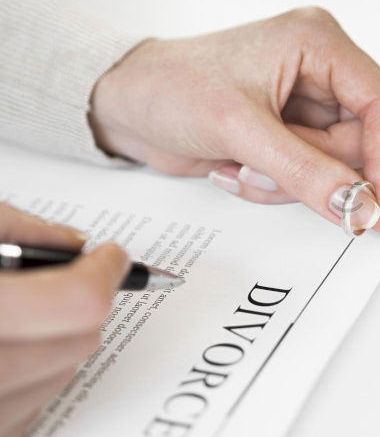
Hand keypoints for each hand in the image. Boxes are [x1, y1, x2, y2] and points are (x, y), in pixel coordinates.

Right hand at [0, 204, 128, 436]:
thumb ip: (12, 228)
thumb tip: (74, 243)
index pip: (78, 303)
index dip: (104, 272)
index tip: (110, 257)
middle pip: (80, 341)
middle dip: (81, 306)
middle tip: (57, 283)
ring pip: (62, 377)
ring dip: (57, 343)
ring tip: (17, 317)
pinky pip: (32, 411)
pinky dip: (32, 379)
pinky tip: (7, 349)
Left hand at [89, 7, 379, 234]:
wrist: (124, 107)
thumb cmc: (168, 89)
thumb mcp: (240, 131)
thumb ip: (307, 172)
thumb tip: (360, 206)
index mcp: (319, 42)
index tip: (375, 203)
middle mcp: (323, 69)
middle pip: (365, 141)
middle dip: (318, 169)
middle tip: (268, 168)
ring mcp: (310, 103)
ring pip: (341, 166)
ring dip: (293, 182)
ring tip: (244, 166)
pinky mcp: (295, 132)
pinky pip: (316, 177)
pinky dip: (280, 186)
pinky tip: (241, 168)